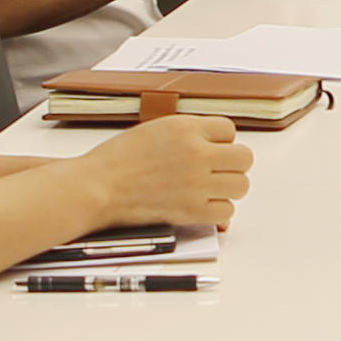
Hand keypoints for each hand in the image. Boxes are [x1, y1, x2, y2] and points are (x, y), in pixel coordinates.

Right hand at [86, 112, 251, 229]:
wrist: (96, 186)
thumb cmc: (116, 160)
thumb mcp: (156, 129)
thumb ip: (188, 134)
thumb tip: (214, 143)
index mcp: (187, 128)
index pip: (230, 130)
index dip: (220, 141)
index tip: (211, 149)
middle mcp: (196, 153)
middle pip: (244, 158)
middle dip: (232, 163)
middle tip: (218, 169)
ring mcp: (196, 183)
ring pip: (240, 185)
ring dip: (229, 187)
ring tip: (212, 188)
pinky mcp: (190, 210)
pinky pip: (226, 212)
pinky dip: (218, 211)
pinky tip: (203, 206)